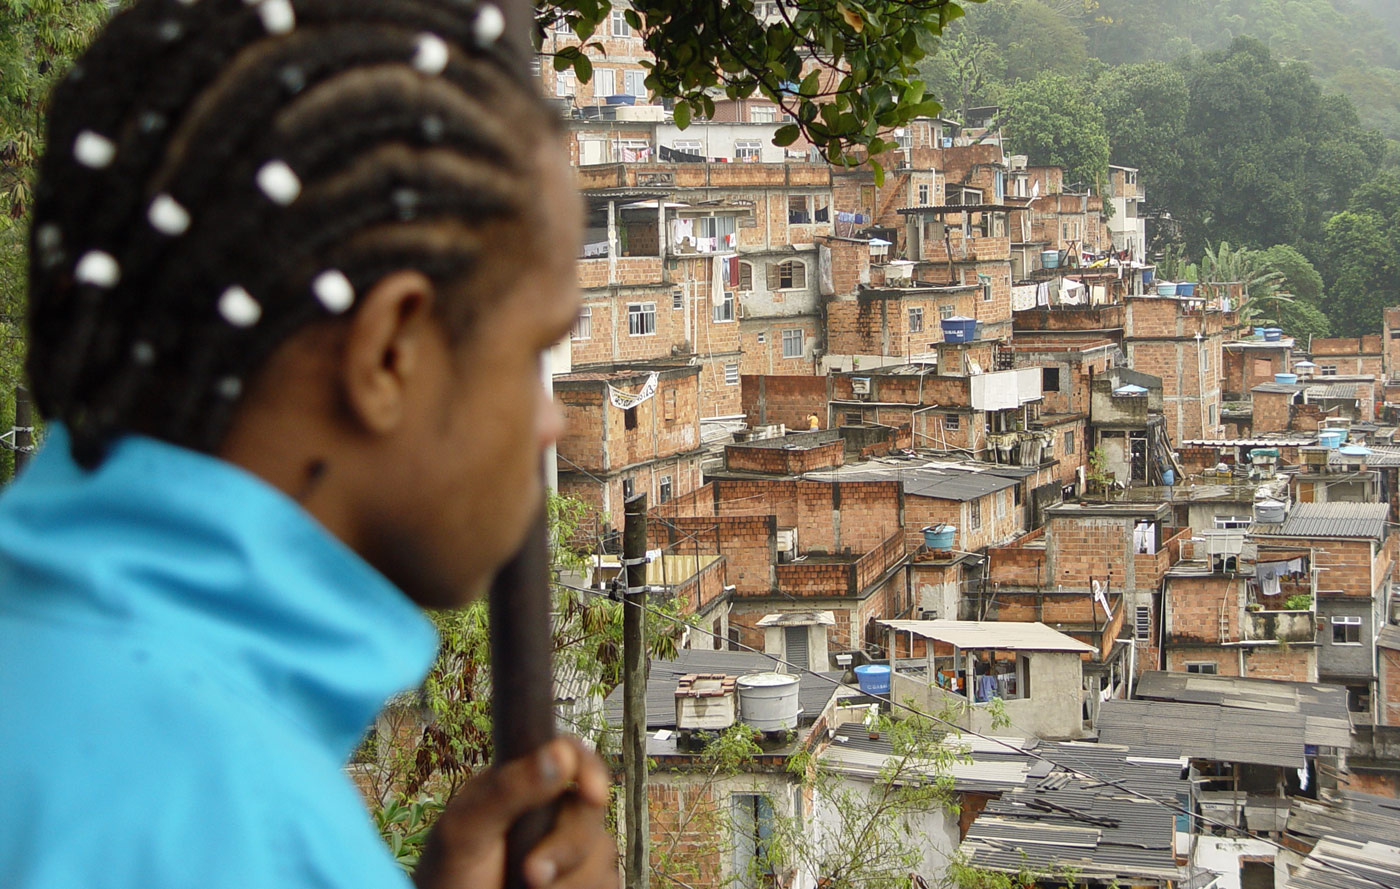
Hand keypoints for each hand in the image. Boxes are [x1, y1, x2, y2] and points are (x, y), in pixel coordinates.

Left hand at [414, 737, 617, 888]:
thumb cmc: (448, 872)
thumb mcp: (465, 829)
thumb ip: (508, 789)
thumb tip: (559, 754)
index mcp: (526, 783)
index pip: (572, 756)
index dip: (589, 770)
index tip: (592, 794)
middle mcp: (554, 811)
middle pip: (592, 810)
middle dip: (566, 845)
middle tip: (530, 873)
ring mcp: (571, 849)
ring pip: (602, 853)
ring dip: (568, 881)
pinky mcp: (584, 881)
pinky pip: (607, 882)